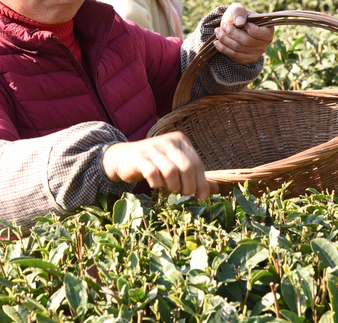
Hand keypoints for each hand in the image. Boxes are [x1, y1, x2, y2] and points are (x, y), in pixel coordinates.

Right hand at [102, 132, 217, 198]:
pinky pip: (153, 173)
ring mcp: (153, 148)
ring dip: (173, 186)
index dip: (201, 183)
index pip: (197, 163)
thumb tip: (216, 190)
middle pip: (187, 167)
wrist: (121, 158)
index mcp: (180, 140)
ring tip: (170, 191)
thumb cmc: (153, 163)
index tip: (201, 197)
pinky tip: (156, 186)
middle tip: (184, 194)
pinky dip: (157, 184)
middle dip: (188, 186)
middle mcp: (168, 141)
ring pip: (171, 171)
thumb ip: (195, 177)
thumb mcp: (175, 166)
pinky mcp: (139, 158)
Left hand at [213, 3, 273, 63]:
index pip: (262, 33)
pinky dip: (224, 49)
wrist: (232, 27)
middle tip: (223, 26)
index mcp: (268, 29)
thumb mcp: (238, 9)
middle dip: (232, 33)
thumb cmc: (238, 17)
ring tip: (217, 32)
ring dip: (225, 40)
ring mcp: (257, 53)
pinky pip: (235, 56)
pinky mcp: (247, 59)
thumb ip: (239, 12)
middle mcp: (265, 43)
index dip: (250, 29)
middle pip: (247, 41)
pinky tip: (217, 43)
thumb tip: (239, 22)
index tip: (238, 23)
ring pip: (239, 49)